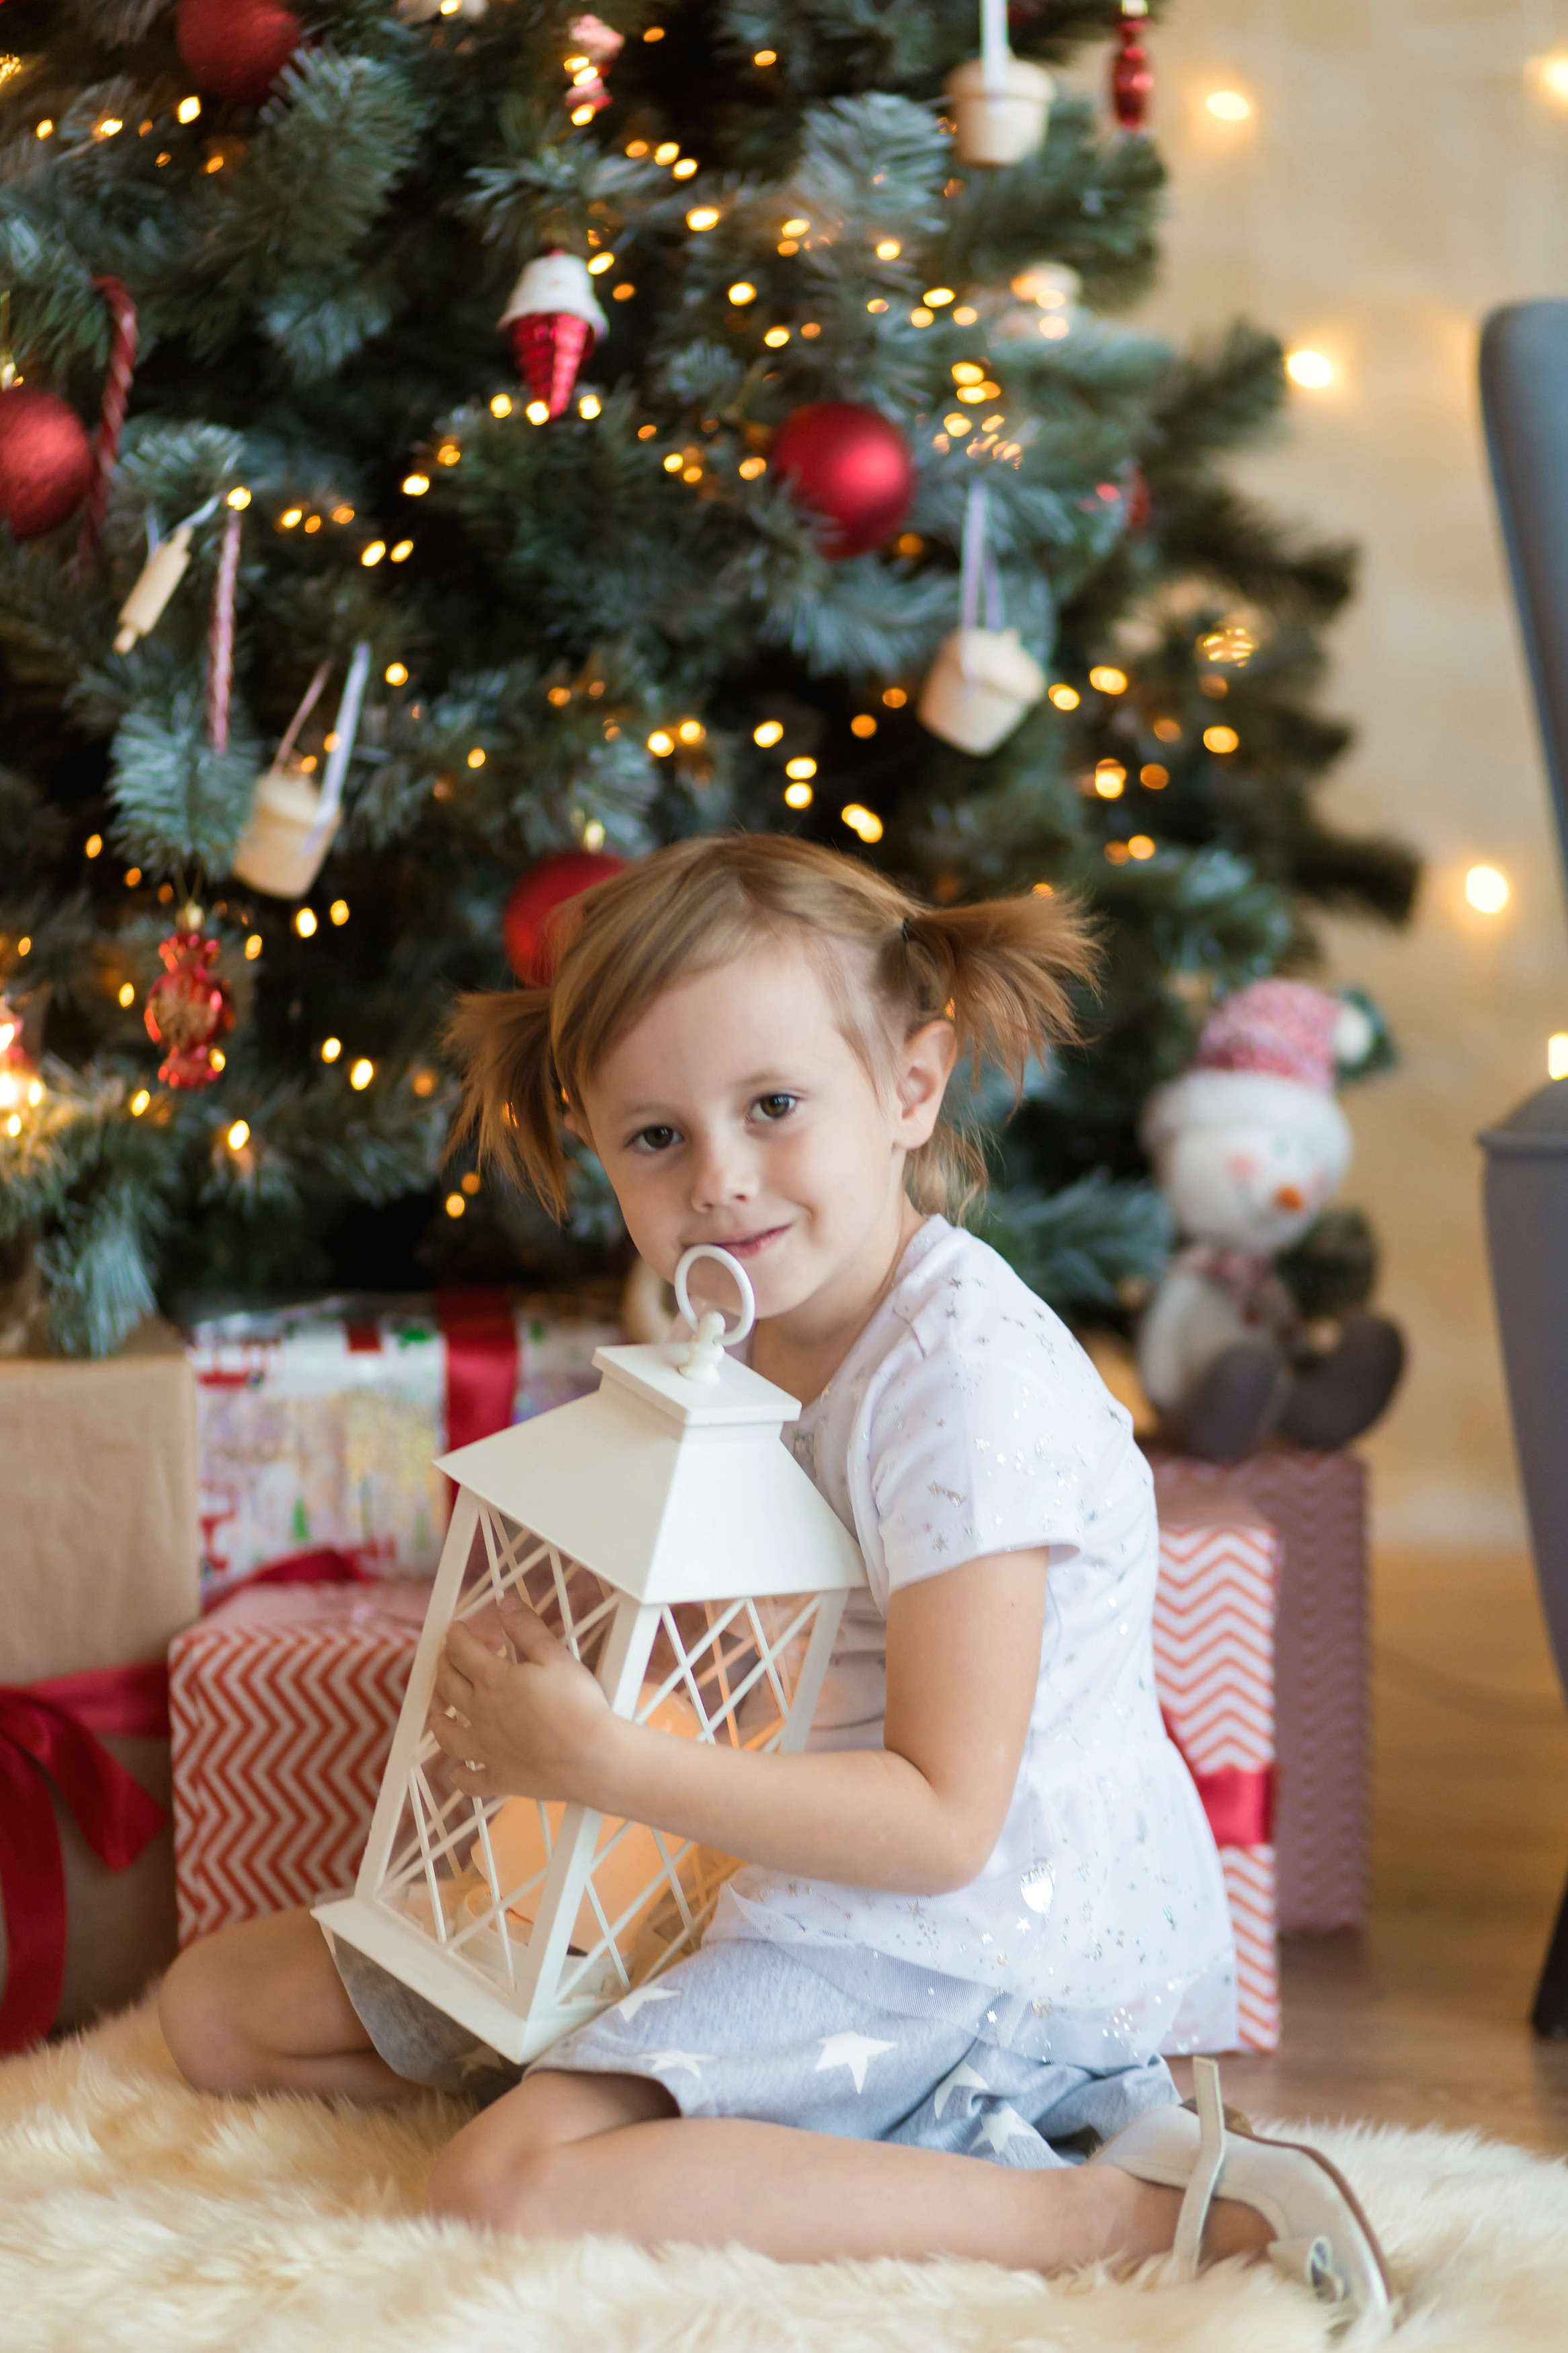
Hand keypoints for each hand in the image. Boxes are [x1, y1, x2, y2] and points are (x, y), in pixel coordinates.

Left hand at [426, 1597, 616, 1804]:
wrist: (591, 1758)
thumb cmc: (577, 1705)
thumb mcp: (555, 1656)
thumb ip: (527, 1629)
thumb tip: (504, 1604)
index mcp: (494, 1681)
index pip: (463, 1651)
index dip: (456, 1636)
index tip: (455, 1628)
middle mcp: (482, 1715)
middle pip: (450, 1687)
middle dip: (444, 1668)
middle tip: (445, 1659)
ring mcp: (488, 1750)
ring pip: (450, 1737)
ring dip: (440, 1724)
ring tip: (436, 1717)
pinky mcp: (501, 1778)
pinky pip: (473, 1782)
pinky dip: (462, 1778)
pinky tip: (458, 1774)